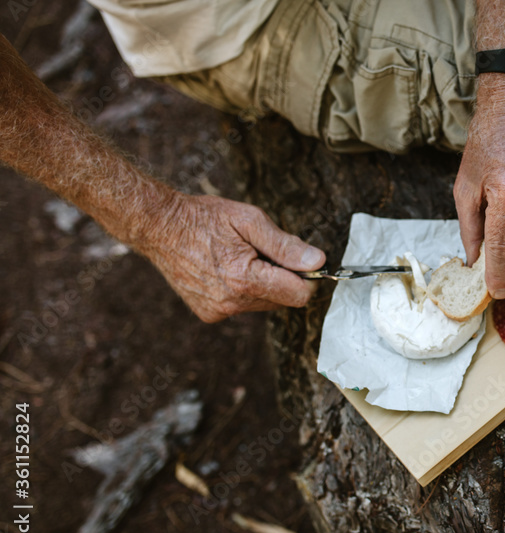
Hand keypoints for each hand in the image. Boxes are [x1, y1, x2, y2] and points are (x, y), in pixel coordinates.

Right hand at [140, 194, 324, 322]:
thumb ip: (286, 245)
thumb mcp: (250, 221)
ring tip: (241, 257)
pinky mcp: (210, 314)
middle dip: (284, 277)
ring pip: (264, 303)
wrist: (159, 227)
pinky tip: (226, 269)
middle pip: (283, 300)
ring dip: (264, 283)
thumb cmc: (204, 218)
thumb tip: (317, 262)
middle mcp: (232, 303)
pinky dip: (244, 290)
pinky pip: (243, 306)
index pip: (299, 295)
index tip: (302, 259)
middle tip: (263, 250)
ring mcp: (219, 311)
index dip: (308, 278)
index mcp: (245, 280)